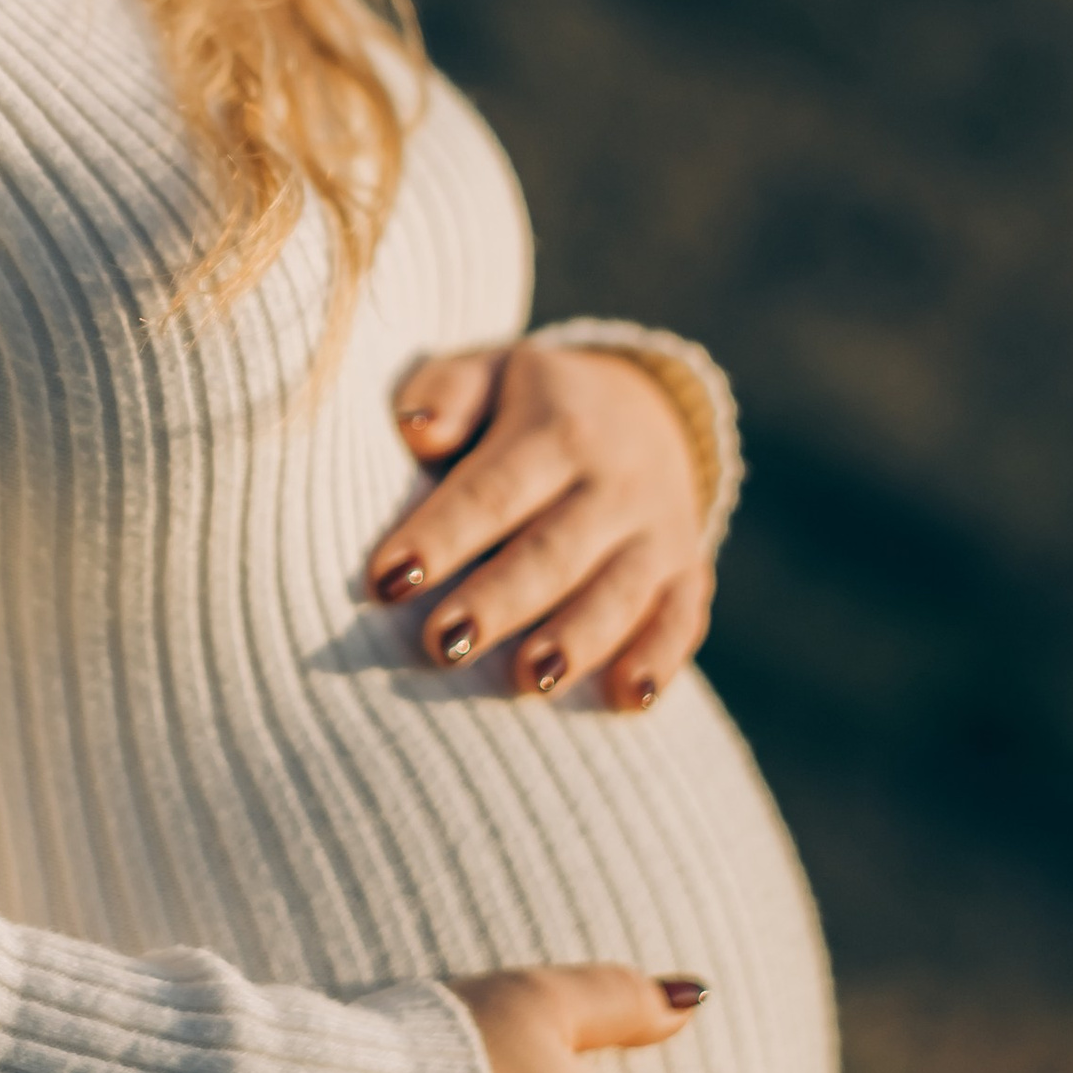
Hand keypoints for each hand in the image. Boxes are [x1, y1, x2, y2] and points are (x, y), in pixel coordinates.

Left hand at [367, 339, 712, 710]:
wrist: (644, 406)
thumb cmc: (528, 406)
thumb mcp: (488, 374)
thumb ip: (447, 393)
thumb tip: (418, 432)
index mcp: (556, 428)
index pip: (492, 490)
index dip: (440, 536)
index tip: (385, 580)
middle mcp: (615, 481)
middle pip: (554, 551)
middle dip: (498, 601)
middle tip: (444, 646)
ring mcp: (657, 530)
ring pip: (619, 592)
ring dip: (577, 639)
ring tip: (529, 680)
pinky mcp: (687, 573)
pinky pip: (682, 619)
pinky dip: (660, 659)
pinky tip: (630, 698)